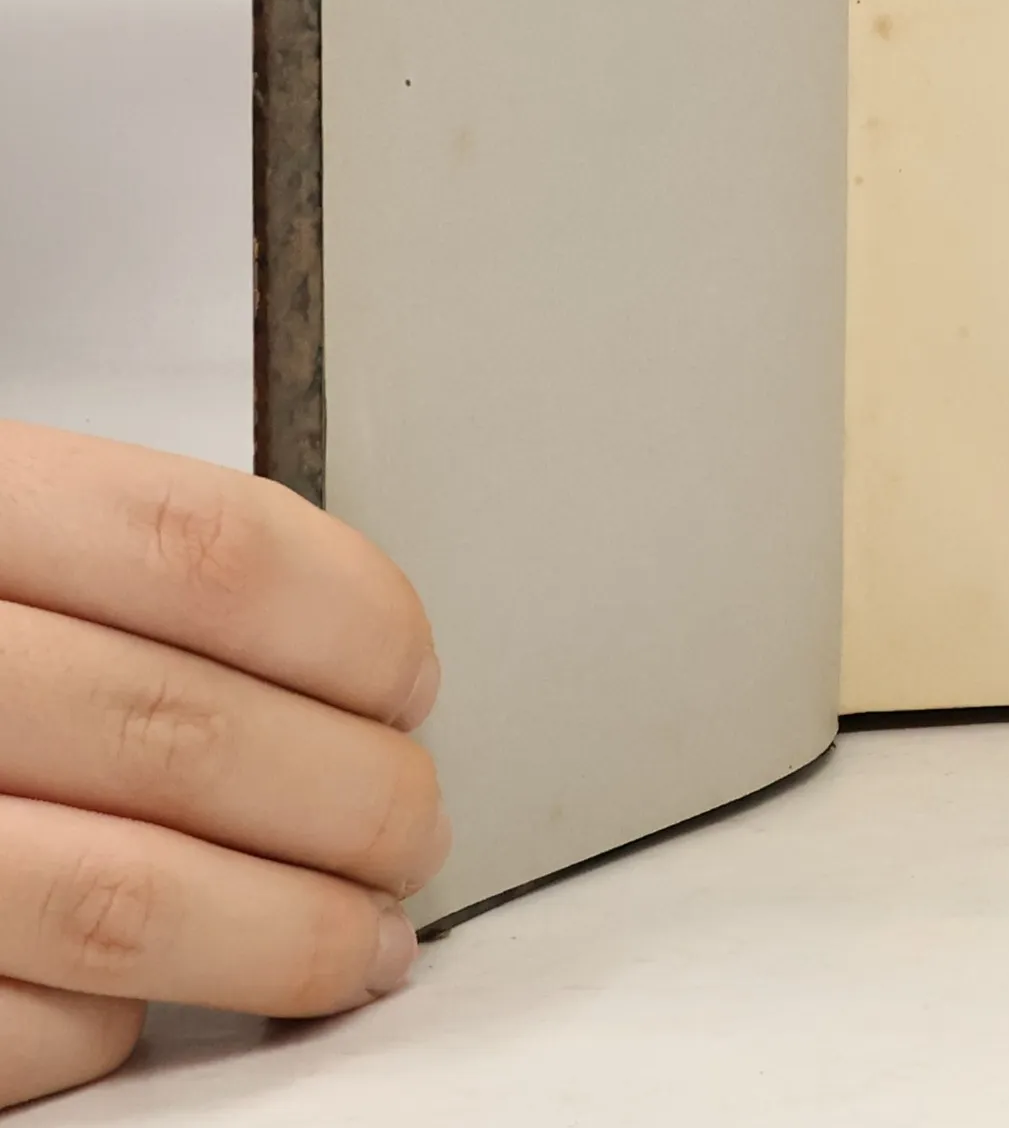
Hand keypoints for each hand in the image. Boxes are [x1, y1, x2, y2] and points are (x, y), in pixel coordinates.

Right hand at [0, 423, 447, 1109]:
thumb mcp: (8, 534)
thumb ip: (147, 579)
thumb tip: (363, 664)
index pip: (207, 546)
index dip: (351, 620)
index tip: (409, 681)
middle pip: (187, 732)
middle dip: (355, 799)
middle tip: (413, 827)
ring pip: (126, 901)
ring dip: (291, 934)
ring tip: (364, 941)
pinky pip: (26, 1031)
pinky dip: (124, 1024)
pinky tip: (176, 996)